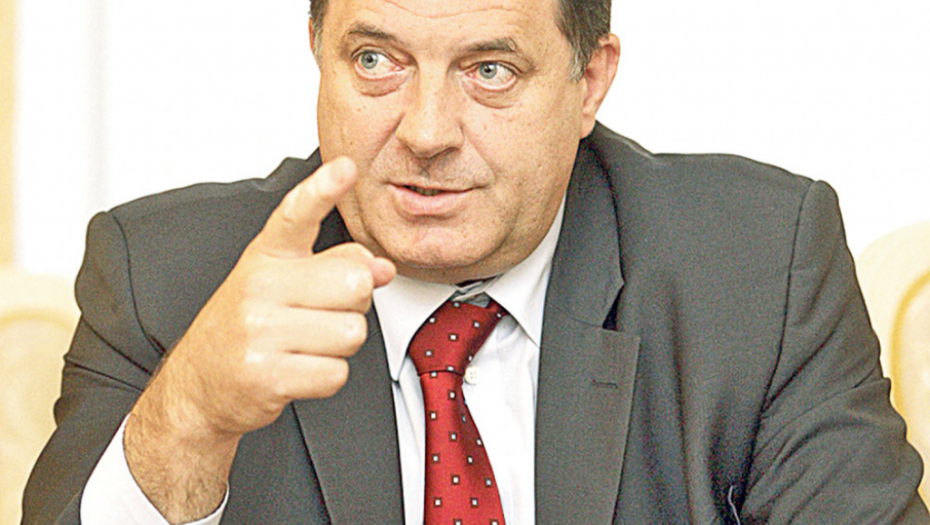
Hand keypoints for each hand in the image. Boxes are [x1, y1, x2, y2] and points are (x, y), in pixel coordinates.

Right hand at [161, 156, 393, 435]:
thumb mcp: (282, 284)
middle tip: (321, 315)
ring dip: (339, 346)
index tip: (345, 168)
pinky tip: (298, 370)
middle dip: (353, 306)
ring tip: (306, 345)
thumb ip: (335, 267)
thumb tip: (380, 267)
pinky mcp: (266, 375)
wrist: (198, 384)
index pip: (296, 215)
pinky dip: (326, 377)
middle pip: (355, 285)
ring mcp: (259, 330)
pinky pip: (336, 373)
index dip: (323, 189)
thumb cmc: (246, 328)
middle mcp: (259, 287)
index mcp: (266, 258)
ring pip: (351, 332)